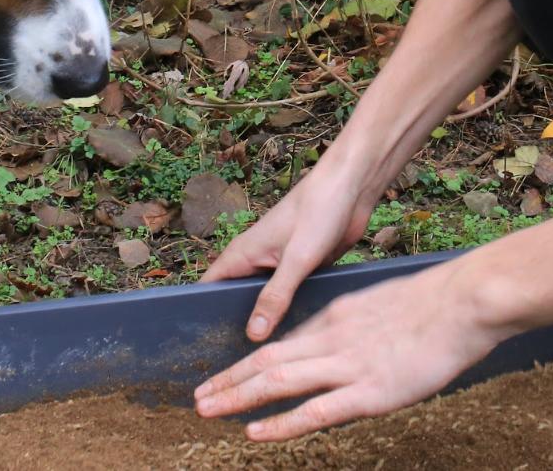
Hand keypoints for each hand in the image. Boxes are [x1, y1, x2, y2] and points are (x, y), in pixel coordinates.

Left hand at [193, 257, 500, 440]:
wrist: (465, 302)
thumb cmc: (437, 304)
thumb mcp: (384, 306)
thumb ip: (359, 327)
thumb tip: (347, 344)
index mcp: (338, 316)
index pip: (284, 341)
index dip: (251, 361)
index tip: (228, 375)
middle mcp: (333, 339)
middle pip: (267, 359)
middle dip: (229, 381)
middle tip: (198, 397)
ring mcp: (348, 365)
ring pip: (277, 381)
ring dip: (238, 397)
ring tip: (206, 410)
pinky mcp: (368, 391)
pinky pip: (314, 410)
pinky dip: (280, 422)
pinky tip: (254, 432)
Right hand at [201, 161, 373, 340]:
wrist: (352, 188)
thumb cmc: (318, 211)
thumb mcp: (296, 258)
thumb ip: (275, 296)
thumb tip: (253, 334)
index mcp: (242, 255)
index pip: (208, 289)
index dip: (199, 315)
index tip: (202, 348)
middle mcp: (256, 262)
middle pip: (236, 301)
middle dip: (236, 327)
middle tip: (239, 365)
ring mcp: (279, 267)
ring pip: (264, 303)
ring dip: (267, 323)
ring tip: (267, 358)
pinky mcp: (301, 271)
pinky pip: (289, 299)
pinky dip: (290, 314)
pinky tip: (299, 338)